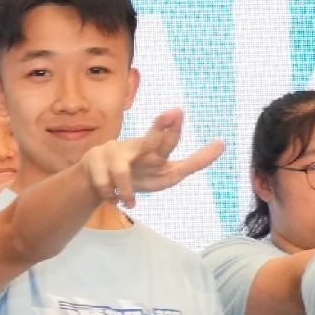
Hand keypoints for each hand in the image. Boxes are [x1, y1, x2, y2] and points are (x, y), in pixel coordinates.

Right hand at [79, 110, 225, 210]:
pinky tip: (112, 198)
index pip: (167, 140)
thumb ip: (193, 162)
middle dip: (160, 128)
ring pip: (121, 172)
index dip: (172, 127)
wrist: (97, 182)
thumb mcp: (166, 174)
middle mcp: (136, 147)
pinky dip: (110, 194)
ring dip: (126, 190)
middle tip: (174, 113)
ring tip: (129, 203)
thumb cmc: (138, 175)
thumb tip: (222, 144)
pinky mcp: (93, 160)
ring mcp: (113, 152)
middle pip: (149, 140)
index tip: (178, 111)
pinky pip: (104, 184)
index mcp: (154, 151)